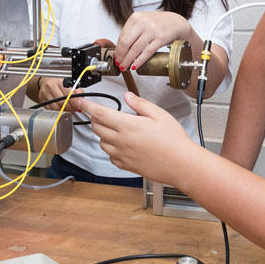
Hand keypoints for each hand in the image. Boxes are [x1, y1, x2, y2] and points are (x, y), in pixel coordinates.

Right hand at [37, 77, 84, 111]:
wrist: (46, 81)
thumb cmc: (59, 82)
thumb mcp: (70, 82)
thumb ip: (77, 90)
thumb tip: (81, 100)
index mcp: (58, 81)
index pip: (68, 94)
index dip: (74, 101)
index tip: (79, 105)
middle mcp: (50, 87)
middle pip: (62, 102)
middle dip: (71, 107)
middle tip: (75, 108)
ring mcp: (45, 94)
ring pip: (56, 107)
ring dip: (65, 109)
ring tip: (69, 108)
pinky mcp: (42, 100)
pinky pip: (51, 109)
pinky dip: (58, 110)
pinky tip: (61, 107)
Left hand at [81, 92, 199, 184]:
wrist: (181, 165)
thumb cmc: (174, 141)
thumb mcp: (159, 115)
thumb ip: (140, 104)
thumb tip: (128, 97)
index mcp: (128, 126)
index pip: (100, 114)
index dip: (88, 106)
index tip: (83, 102)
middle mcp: (121, 141)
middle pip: (97, 128)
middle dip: (95, 118)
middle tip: (102, 113)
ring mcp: (122, 155)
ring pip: (101, 142)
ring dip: (102, 133)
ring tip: (113, 128)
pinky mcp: (126, 166)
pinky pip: (110, 156)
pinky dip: (110, 148)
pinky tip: (120, 144)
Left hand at [114, 12, 190, 70]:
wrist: (176, 22)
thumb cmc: (157, 23)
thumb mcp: (142, 21)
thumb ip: (132, 31)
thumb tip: (120, 48)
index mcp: (136, 17)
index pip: (122, 36)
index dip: (117, 49)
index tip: (116, 57)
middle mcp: (143, 22)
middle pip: (126, 43)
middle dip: (121, 56)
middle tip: (119, 63)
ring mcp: (152, 30)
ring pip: (135, 49)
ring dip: (128, 60)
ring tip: (125, 66)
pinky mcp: (160, 38)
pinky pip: (147, 52)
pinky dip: (139, 61)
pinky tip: (135, 66)